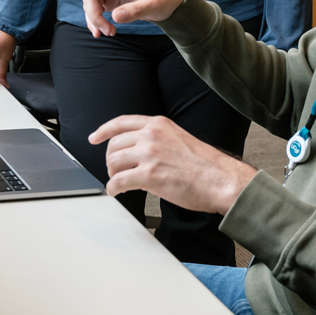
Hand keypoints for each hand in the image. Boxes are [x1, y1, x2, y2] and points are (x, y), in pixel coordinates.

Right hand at [60, 0, 185, 37]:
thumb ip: (135, 10)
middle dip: (94, 15)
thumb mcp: (153, 5)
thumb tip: (114, 17)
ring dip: (95, 21)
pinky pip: (96, 11)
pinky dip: (97, 22)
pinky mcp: (111, 2)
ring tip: (109, 34)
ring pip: (91, 5)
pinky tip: (102, 32)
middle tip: (107, 32)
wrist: (169, 2)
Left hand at [89, 115, 256, 214]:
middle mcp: (151, 135)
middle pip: (114, 144)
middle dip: (110, 160)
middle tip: (115, 171)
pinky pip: (118, 181)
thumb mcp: (178, 138)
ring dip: (112, 174)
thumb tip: (138, 148)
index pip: (121, 122)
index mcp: (158, 124)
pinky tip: (117, 191)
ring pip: (113, 162)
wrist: (221, 180)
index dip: (104, 131)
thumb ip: (158, 138)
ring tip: (120, 182)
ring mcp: (149, 154)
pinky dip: (113, 188)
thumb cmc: (205, 165)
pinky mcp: (149, 175)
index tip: (94, 137)